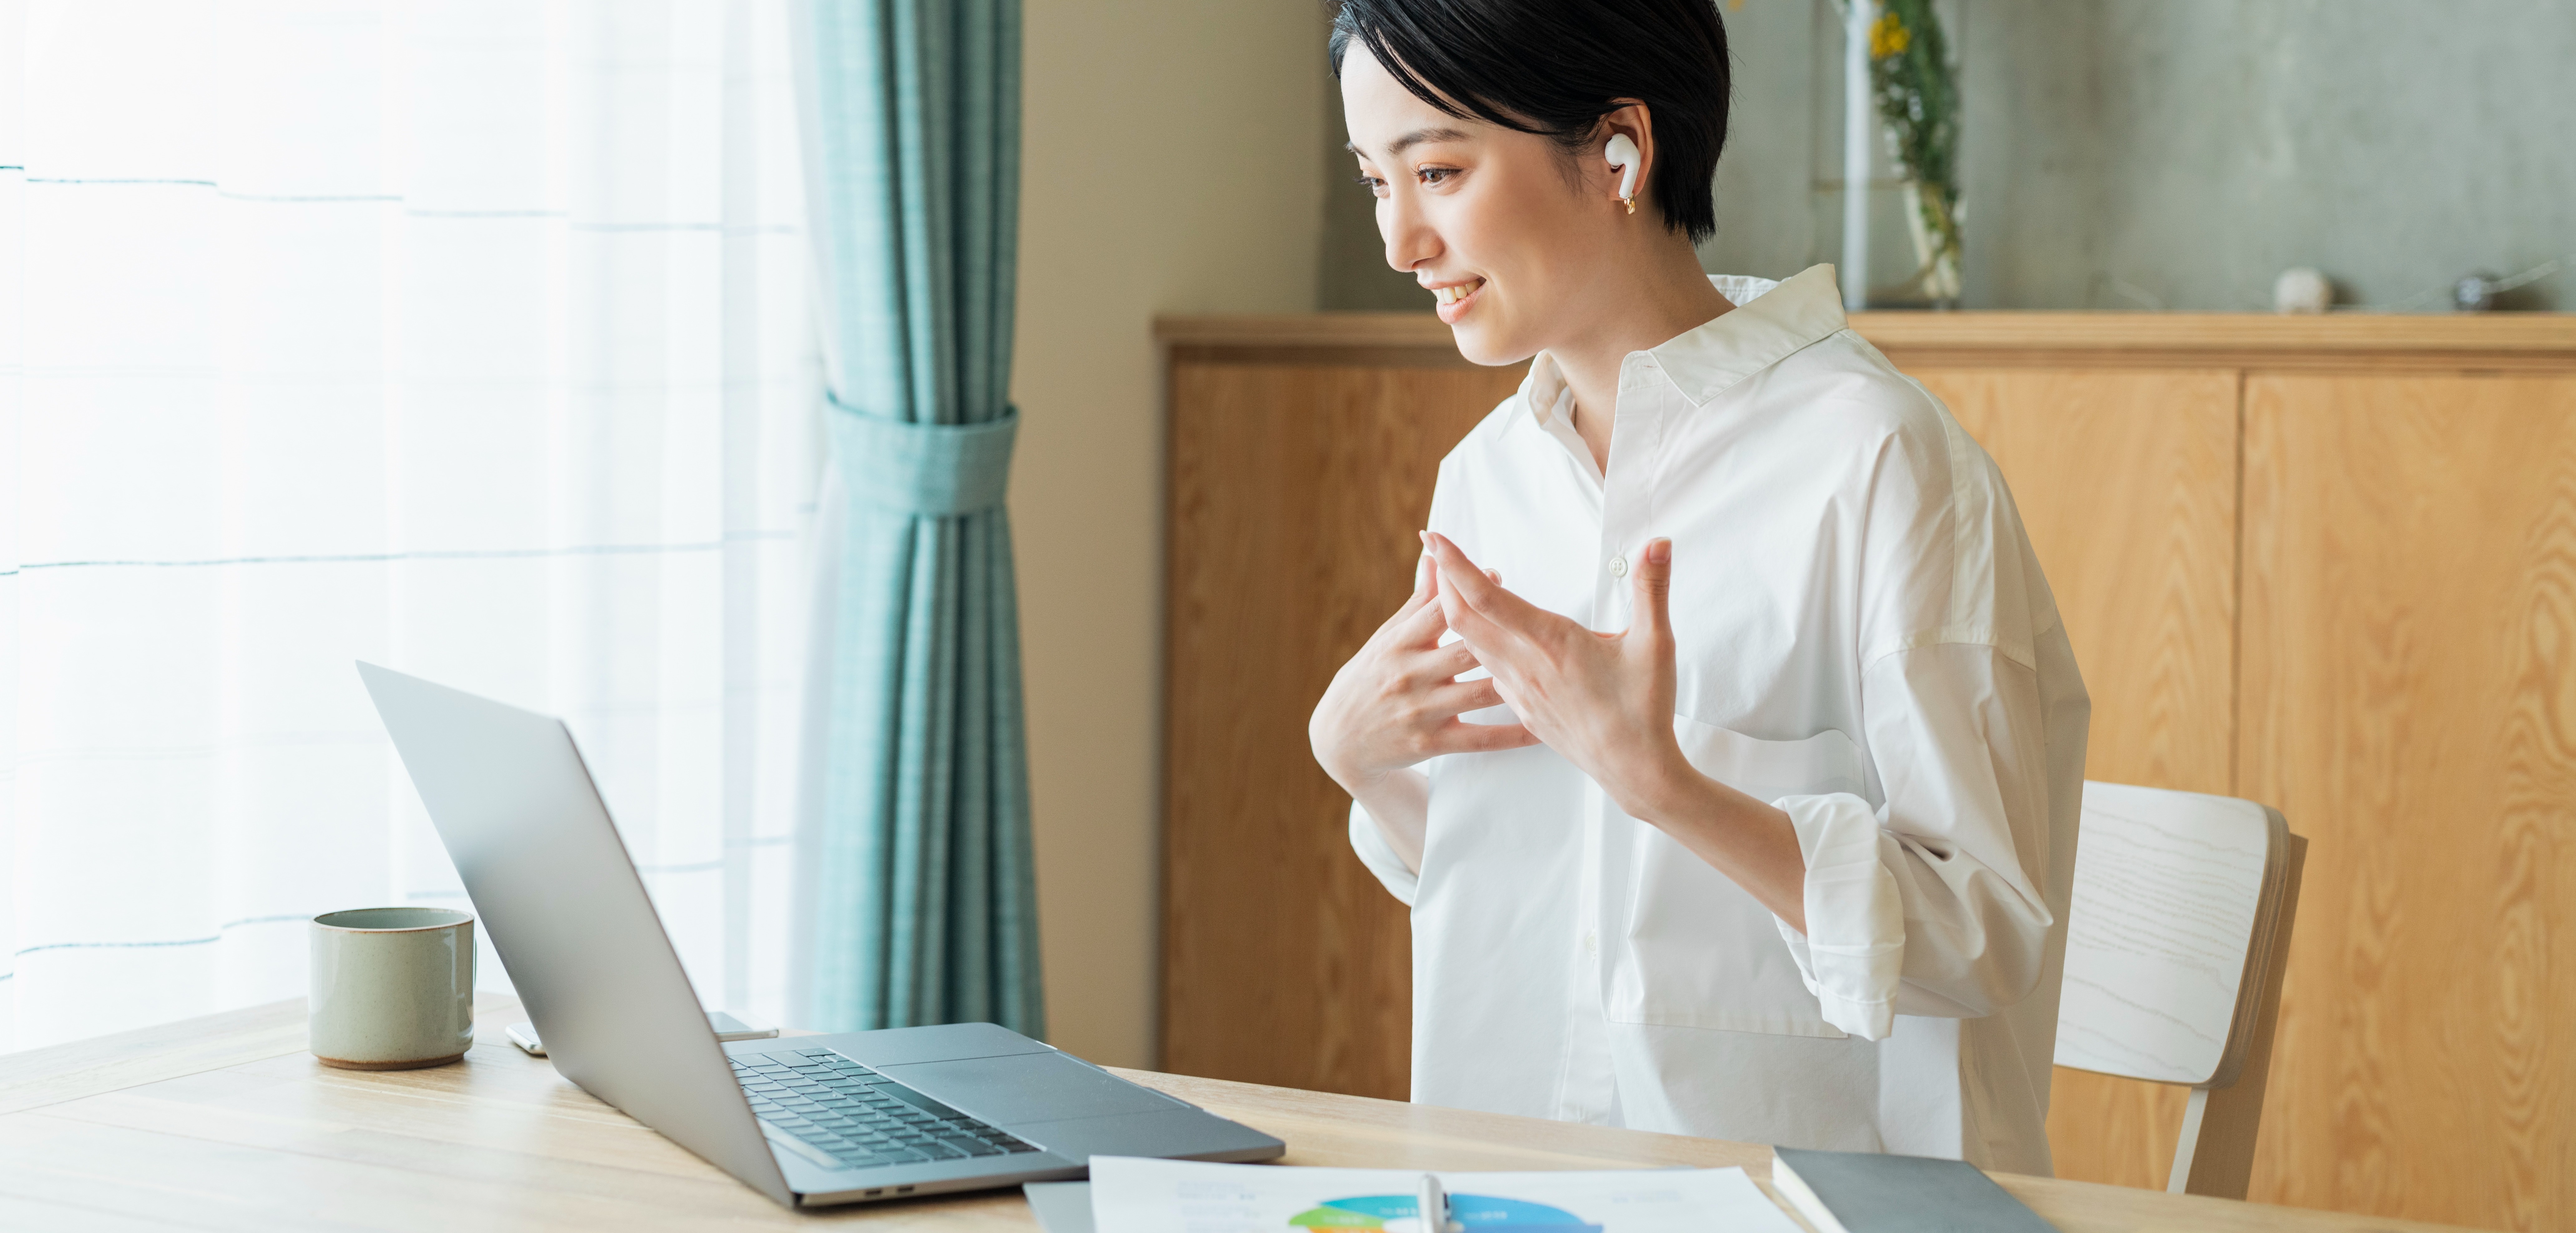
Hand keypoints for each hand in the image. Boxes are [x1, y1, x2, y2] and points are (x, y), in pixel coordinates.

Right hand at [1310, 550, 1541, 797]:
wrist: (1339, 740)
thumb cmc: (1370, 678)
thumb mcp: (1387, 638)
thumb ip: (1419, 602)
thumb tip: (1436, 557)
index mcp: (1399, 643)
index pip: (1440, 610)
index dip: (1470, 591)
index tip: (1497, 577)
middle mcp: (1410, 674)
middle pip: (1467, 648)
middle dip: (1505, 634)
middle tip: (1541, 625)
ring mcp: (1421, 710)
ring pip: (1480, 692)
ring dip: (1519, 682)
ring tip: (1554, 672)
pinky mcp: (1430, 743)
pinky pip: (1480, 739)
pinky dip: (1512, 735)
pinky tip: (1540, 726)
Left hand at [1420, 531, 1690, 818]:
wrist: (1633, 771)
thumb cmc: (1643, 710)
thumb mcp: (1655, 644)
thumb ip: (1651, 588)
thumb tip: (1657, 543)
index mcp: (1549, 642)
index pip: (1486, 595)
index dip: (1455, 564)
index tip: (1433, 537)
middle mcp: (1524, 665)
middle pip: (1462, 618)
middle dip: (1444, 582)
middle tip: (1437, 553)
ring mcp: (1519, 690)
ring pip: (1471, 646)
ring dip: (1458, 614)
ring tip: (1455, 588)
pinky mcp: (1523, 708)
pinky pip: (1487, 672)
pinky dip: (1476, 647)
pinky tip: (1485, 640)